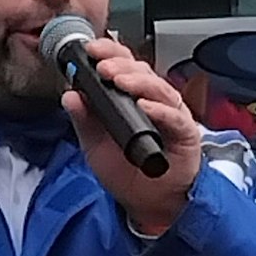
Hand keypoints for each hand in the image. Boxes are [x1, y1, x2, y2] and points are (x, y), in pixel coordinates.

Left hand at [62, 37, 202, 236]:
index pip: (123, 65)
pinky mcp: (186, 134)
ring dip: (138, 81)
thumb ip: (84, 120)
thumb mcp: (95, 145)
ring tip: (119, 80)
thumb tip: (70, 94)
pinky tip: (145, 106)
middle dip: (120, 63)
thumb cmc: (127, 172)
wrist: (149, 204)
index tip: (91, 50)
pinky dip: (160, 110)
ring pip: (158, 87)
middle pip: (141, 70)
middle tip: (103, 67)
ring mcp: (171, 115)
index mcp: (132, 97)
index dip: (109, 53)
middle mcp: (154, 100)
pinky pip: (175, 117)